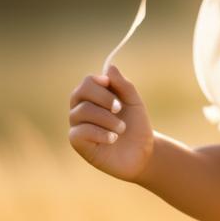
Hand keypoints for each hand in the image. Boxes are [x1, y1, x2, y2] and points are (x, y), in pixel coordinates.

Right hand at [68, 64, 153, 181]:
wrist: (142, 153)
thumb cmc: (136, 126)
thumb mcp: (134, 102)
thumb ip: (123, 85)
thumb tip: (110, 67)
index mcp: (95, 96)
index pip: (88, 81)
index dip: (101, 84)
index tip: (117, 93)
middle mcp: (82, 108)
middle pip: (81, 91)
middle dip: (104, 98)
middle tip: (120, 108)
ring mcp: (78, 124)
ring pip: (83, 111)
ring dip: (107, 118)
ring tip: (121, 129)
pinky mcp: (77, 142)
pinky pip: (80, 131)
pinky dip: (100, 133)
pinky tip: (113, 139)